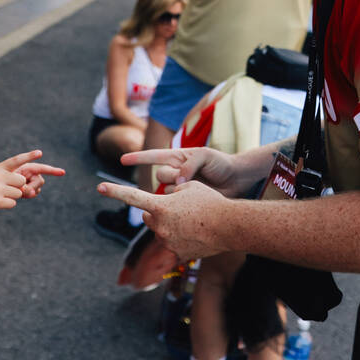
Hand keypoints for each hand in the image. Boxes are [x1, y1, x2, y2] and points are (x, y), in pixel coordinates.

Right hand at [0, 151, 60, 216]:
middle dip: (18, 186)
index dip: (29, 156)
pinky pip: (13, 203)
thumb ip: (11, 179)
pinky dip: (8, 204)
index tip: (40, 152)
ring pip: (19, 193)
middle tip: (4, 188)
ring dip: (12, 196)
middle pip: (22, 181)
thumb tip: (27, 189)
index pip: (16, 160)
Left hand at [14, 156, 64, 198]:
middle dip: (33, 186)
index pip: (42, 168)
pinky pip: (34, 193)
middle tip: (22, 190)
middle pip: (39, 180)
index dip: (52, 170)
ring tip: (19, 191)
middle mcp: (30, 173)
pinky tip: (22, 194)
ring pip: (37, 188)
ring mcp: (30, 182)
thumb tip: (33, 192)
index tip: (63, 172)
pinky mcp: (29, 189)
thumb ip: (22, 184)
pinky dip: (28, 194)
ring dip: (30, 191)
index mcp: (26, 166)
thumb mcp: (10, 180)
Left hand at [97, 179, 228, 262]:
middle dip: (156, 212)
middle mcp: (160, 226)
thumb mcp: (190, 186)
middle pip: (148, 216)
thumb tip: (168, 200)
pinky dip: (182, 239)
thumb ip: (173, 192)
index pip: (132, 197)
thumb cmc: (210, 201)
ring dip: (170, 225)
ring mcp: (168, 242)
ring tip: (193, 221)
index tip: (99, 187)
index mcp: (160, 206)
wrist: (229, 226)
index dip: (114, 192)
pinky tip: (197, 235)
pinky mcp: (177, 254)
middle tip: (175, 208)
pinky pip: (174, 244)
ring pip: (161, 231)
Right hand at [119, 146, 242, 195]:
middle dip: (171, 177)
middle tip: (186, 179)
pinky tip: (192, 201)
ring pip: (166, 191)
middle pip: (160, 175)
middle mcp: (176, 172)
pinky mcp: (185, 201)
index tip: (122, 160)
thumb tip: (177, 181)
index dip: (138, 158)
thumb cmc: (222, 163)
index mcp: (178, 157)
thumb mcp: (206, 156)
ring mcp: (180, 187)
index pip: (154, 156)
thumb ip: (189, 164)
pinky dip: (180, 202)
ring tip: (195, 188)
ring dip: (177, 191)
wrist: (237, 181)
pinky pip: (174, 203)